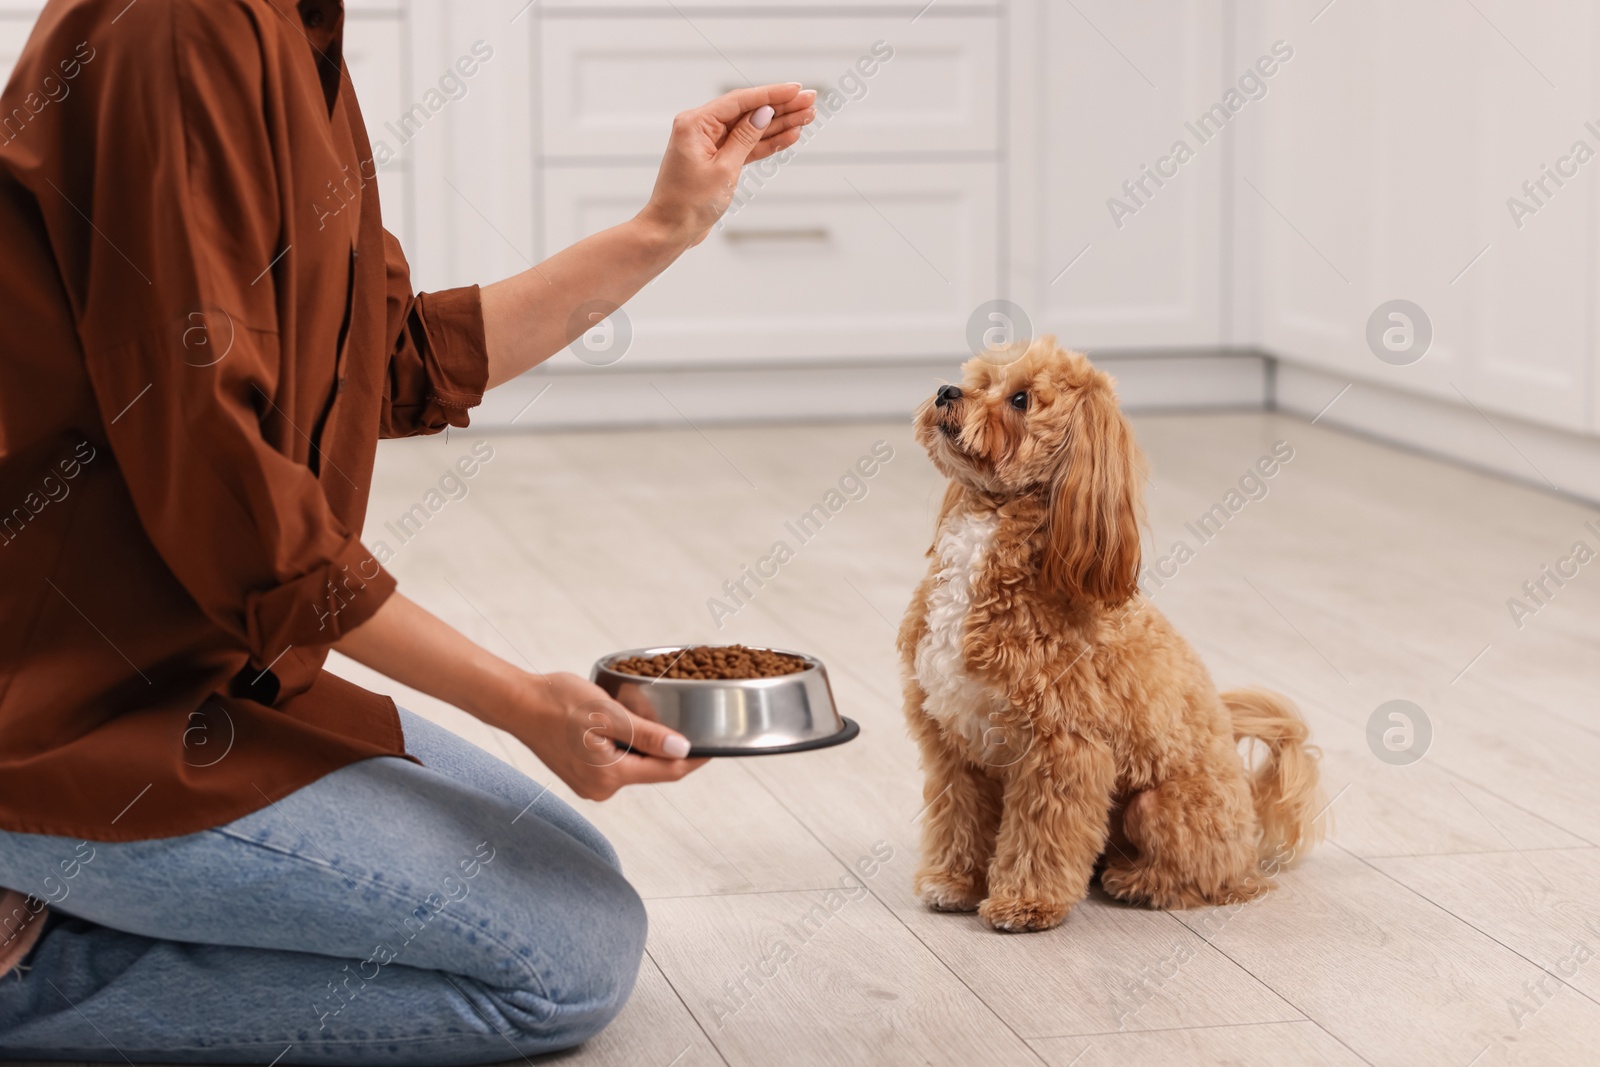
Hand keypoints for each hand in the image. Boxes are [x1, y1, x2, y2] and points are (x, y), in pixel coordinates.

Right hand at [514, 671, 707, 799]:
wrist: (518, 704)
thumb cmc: (558, 703)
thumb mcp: (608, 715)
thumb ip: (647, 735)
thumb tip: (683, 750)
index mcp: (610, 777)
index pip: (668, 772)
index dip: (695, 758)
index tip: (716, 744)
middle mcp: (602, 789)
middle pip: (653, 769)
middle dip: (671, 749)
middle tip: (690, 722)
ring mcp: (591, 785)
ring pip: (635, 765)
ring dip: (649, 745)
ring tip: (659, 719)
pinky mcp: (584, 775)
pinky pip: (618, 762)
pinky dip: (629, 746)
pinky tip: (628, 724)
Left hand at [637, 83, 817, 248]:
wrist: (670, 231)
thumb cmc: (689, 203)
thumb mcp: (724, 169)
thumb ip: (745, 138)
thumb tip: (764, 112)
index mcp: (695, 124)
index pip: (740, 101)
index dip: (772, 94)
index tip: (797, 89)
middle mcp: (700, 128)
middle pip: (748, 112)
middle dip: (781, 107)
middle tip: (811, 101)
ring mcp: (709, 144)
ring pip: (750, 129)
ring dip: (779, 125)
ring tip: (808, 117)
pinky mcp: (716, 161)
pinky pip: (746, 147)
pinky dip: (766, 144)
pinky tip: (790, 136)